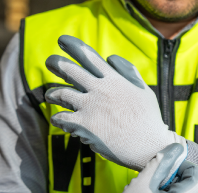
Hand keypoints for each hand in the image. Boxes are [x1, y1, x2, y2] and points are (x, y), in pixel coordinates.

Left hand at [44, 35, 185, 170]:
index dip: (73, 46)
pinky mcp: (83, 124)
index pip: (90, 56)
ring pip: (60, 93)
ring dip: (52, 94)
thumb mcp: (143, 90)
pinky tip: (59, 120)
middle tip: (49, 62)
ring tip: (50, 96)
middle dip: (56, 64)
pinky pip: (60, 117)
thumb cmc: (147, 119)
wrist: (149, 146)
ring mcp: (90, 106)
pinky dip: (57, 118)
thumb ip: (128, 72)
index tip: (61, 40)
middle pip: (69, 70)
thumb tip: (111, 58)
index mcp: (114, 79)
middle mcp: (100, 89)